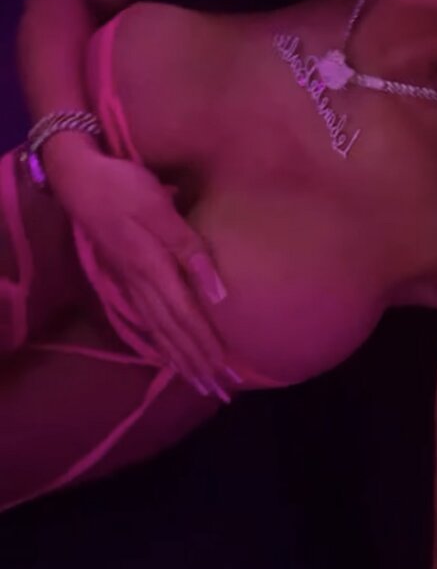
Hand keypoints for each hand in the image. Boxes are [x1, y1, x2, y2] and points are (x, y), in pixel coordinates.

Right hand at [44, 144, 238, 400]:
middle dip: (196, 362)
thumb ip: (189, 248)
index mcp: (153, 269)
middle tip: (220, 390)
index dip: (206, 346)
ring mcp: (128, 280)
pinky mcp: (121, 274)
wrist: (78, 178)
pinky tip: (166, 347)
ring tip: (198, 380)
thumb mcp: (159, 210)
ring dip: (179, 357)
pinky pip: (145, 317)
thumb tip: (218, 292)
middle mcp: (140, 283)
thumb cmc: (124, 186)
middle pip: (173, 331)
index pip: (186, 317)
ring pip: (157, 328)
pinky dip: (159, 338)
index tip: (226, 371)